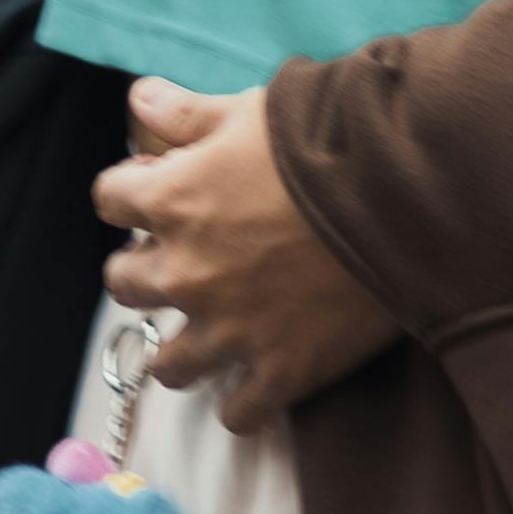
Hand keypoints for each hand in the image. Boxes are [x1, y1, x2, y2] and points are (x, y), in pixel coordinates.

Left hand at [95, 78, 392, 433]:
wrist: (403, 197)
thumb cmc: (324, 144)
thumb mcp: (248, 112)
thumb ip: (185, 112)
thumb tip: (140, 99)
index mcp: (171, 201)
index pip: (109, 199)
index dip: (131, 193)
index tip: (157, 193)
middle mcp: (186, 272)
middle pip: (124, 284)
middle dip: (146, 270)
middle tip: (183, 262)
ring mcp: (230, 330)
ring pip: (169, 365)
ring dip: (182, 348)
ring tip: (209, 334)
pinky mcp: (280, 371)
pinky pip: (236, 414)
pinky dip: (242, 404)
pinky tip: (255, 383)